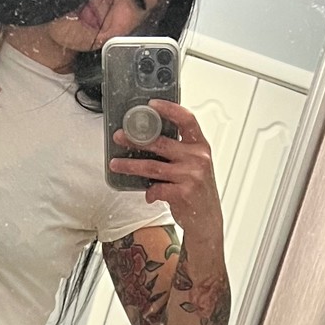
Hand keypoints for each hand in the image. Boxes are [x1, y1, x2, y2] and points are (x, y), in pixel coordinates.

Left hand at [109, 99, 221, 242]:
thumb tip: (149, 139)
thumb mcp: (196, 166)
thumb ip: (179, 152)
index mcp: (201, 147)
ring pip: (152, 167)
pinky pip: (157, 189)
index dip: (169, 109)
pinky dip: (149, 192)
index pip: (187, 120)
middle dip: (136, 139)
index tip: (152, 104)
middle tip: (120, 137)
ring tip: (116, 164)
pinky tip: (148, 194)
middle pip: (161, 143)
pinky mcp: (183, 193)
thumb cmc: (199, 191)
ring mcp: (190, 176)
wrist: (207, 220)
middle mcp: (197, 159)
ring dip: (130, 166)